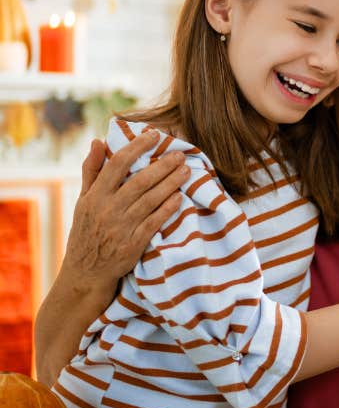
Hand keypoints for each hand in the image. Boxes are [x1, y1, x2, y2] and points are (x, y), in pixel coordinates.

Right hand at [64, 131, 189, 288]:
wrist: (86, 272)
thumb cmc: (86, 230)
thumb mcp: (83, 201)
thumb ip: (91, 171)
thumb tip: (97, 141)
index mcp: (94, 196)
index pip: (116, 165)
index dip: (136, 147)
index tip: (154, 135)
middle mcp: (107, 210)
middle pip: (140, 181)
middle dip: (162, 165)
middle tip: (181, 153)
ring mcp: (121, 227)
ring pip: (151, 200)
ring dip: (171, 183)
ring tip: (187, 170)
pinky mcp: (134, 244)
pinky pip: (155, 221)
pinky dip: (168, 208)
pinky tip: (181, 197)